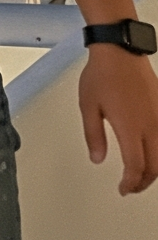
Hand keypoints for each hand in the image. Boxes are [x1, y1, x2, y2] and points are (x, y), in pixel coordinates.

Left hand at [79, 44, 157, 194]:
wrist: (119, 51)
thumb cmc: (102, 75)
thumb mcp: (88, 107)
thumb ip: (94, 136)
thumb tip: (97, 158)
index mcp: (130, 128)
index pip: (136, 167)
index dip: (130, 183)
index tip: (123, 189)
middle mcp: (150, 126)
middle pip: (154, 166)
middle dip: (143, 182)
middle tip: (130, 186)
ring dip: (154, 170)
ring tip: (140, 175)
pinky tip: (150, 153)